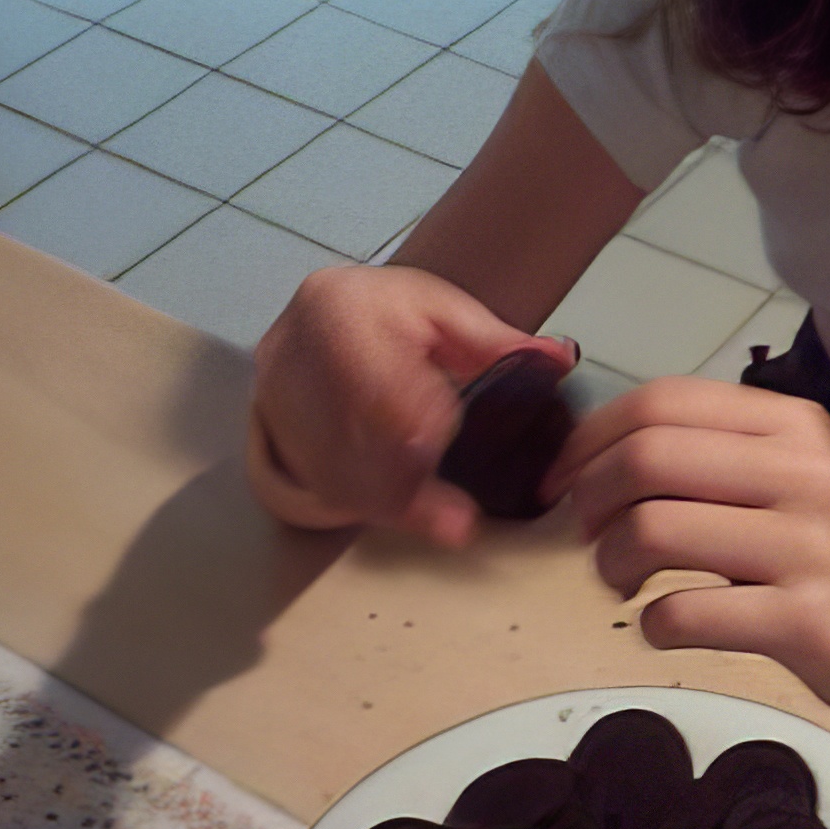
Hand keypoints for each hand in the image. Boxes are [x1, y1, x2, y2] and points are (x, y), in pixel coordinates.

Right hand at [247, 264, 574, 546]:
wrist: (329, 314)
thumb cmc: (393, 312)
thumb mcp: (447, 312)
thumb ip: (499, 342)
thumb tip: (558, 358)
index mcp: (337, 306)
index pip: (371, 380)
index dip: (410, 426)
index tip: (442, 456)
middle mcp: (292, 351)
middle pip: (350, 435)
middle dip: (408, 484)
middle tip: (458, 522)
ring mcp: (273, 396)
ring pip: (331, 468)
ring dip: (391, 502)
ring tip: (445, 522)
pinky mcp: (270, 431)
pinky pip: (318, 482)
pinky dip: (367, 504)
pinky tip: (409, 514)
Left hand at [543, 378, 829, 722]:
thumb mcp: (789, 477)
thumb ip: (712, 454)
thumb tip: (594, 456)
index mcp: (789, 426)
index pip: (663, 402)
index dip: (591, 437)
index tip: (565, 477)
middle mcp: (800, 474)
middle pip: (648, 457)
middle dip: (589, 496)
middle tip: (588, 533)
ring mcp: (805, 547)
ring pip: (655, 531)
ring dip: (610, 562)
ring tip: (621, 581)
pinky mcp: (803, 619)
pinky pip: (686, 613)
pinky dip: (652, 623)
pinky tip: (663, 624)